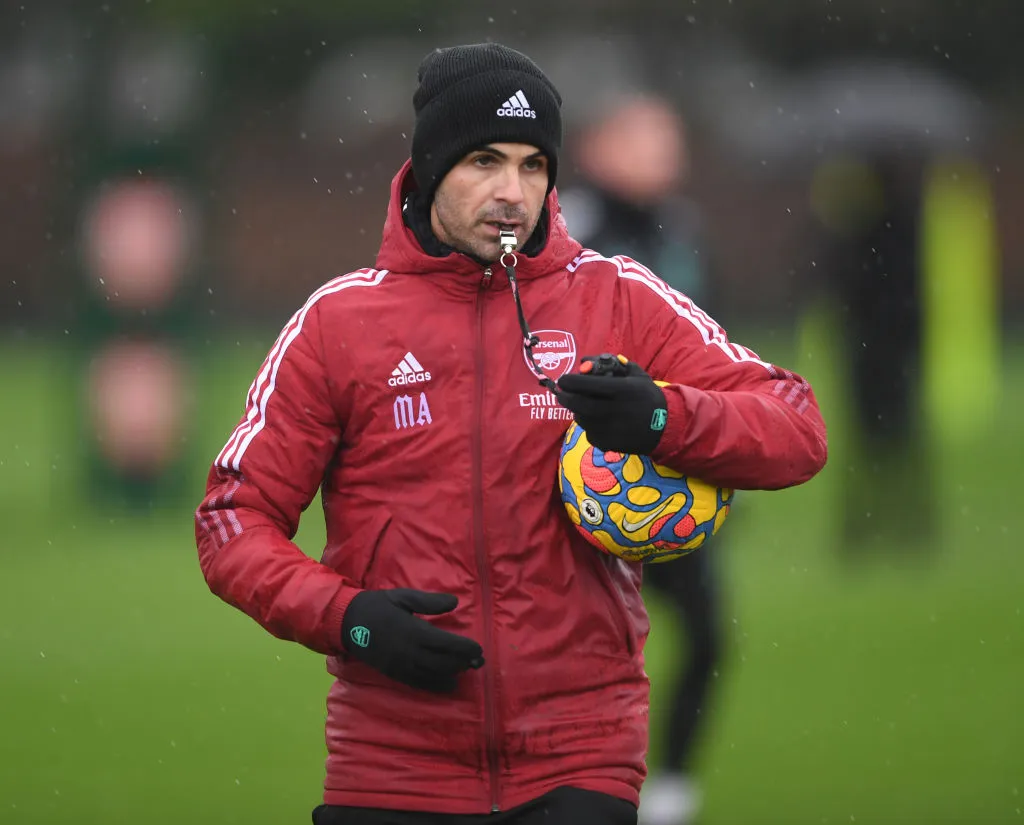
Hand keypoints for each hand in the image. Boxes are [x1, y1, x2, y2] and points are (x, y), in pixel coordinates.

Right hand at [341, 589, 483, 692]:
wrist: (348, 623)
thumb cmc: (378, 606)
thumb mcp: (404, 597)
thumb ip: (430, 602)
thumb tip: (455, 602)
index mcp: (413, 631)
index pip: (446, 643)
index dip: (465, 648)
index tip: (478, 649)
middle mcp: (409, 652)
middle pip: (443, 662)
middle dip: (463, 663)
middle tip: (479, 662)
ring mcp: (401, 666)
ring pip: (433, 674)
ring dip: (452, 674)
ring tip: (466, 670)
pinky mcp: (394, 674)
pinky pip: (418, 683)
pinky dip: (435, 685)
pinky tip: (448, 684)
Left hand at [555, 354, 668, 455]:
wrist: (665, 426)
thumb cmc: (647, 396)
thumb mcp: (635, 374)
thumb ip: (612, 364)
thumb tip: (584, 362)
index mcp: (622, 390)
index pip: (587, 384)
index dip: (570, 381)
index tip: (563, 379)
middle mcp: (615, 410)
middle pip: (579, 404)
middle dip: (565, 397)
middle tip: (561, 393)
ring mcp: (611, 429)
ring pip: (582, 419)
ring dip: (576, 410)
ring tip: (581, 404)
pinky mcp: (609, 444)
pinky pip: (589, 433)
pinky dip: (587, 425)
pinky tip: (595, 419)